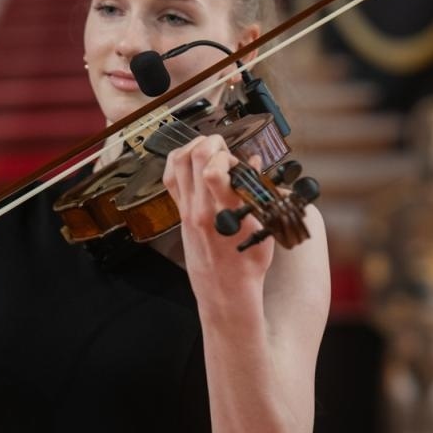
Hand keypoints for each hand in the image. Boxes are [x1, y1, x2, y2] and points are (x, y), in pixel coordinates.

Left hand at [160, 134, 275, 298]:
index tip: (237, 160)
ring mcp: (186, 210)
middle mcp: (200, 209)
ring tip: (208, 148)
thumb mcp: (263, 227)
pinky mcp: (179, 214)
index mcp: (224, 213)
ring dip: (193, 146)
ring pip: (176, 164)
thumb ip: (257, 192)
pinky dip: (178, 161)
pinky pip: (170, 179)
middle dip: (210, 143)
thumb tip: (254, 162)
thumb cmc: (248, 263)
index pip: (212, 172)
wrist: (225, 289)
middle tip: (223, 147)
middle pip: (192, 159)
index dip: (224, 155)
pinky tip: (191, 159)